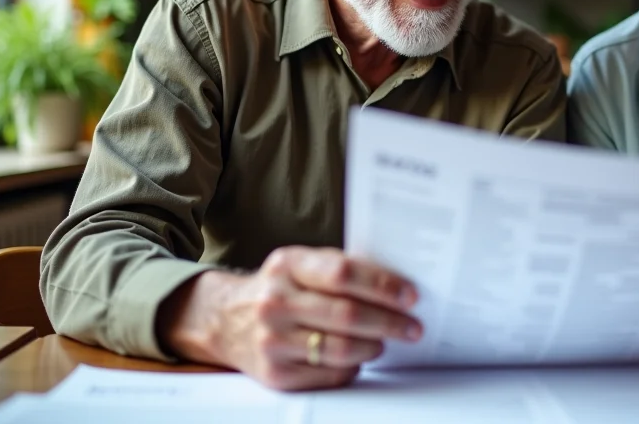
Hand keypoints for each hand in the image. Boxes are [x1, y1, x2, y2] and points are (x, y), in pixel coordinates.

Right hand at [159, 247, 421, 390]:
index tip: (410, 296)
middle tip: (413, 327)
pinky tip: (357, 357)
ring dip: (373, 346)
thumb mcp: (299, 264)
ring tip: (384, 342)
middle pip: (346, 315)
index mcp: (287, 264)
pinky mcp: (274, 373)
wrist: (225, 320)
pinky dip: (352, 367)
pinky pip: (329, 374)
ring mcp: (272, 340)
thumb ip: (338, 269)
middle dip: (389, 322)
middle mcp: (275, 301)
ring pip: (340, 349)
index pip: (343, 273)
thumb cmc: (278, 289)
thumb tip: (396, 285)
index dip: (382, 285)